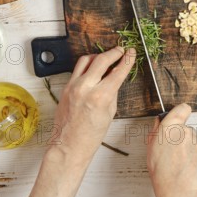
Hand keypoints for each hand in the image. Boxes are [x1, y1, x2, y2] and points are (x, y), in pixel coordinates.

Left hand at [53, 46, 135, 161]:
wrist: (69, 145)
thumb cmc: (92, 135)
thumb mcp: (110, 112)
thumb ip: (113, 91)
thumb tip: (116, 76)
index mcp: (100, 96)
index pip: (118, 71)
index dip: (127, 60)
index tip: (131, 52)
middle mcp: (85, 88)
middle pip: (101, 60)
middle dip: (114, 53)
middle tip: (121, 50)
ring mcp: (73, 86)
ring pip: (86, 60)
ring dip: (98, 56)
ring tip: (107, 58)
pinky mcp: (65, 87)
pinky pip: (77, 69)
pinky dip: (87, 65)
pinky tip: (93, 69)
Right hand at [147, 104, 196, 196]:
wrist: (182, 191)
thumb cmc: (164, 174)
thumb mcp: (151, 150)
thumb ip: (156, 131)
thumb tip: (160, 121)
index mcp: (171, 128)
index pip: (182, 108)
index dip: (180, 112)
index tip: (179, 116)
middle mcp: (187, 132)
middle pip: (186, 129)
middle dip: (180, 137)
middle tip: (172, 152)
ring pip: (193, 142)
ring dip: (188, 149)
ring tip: (179, 164)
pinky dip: (195, 159)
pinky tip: (187, 168)